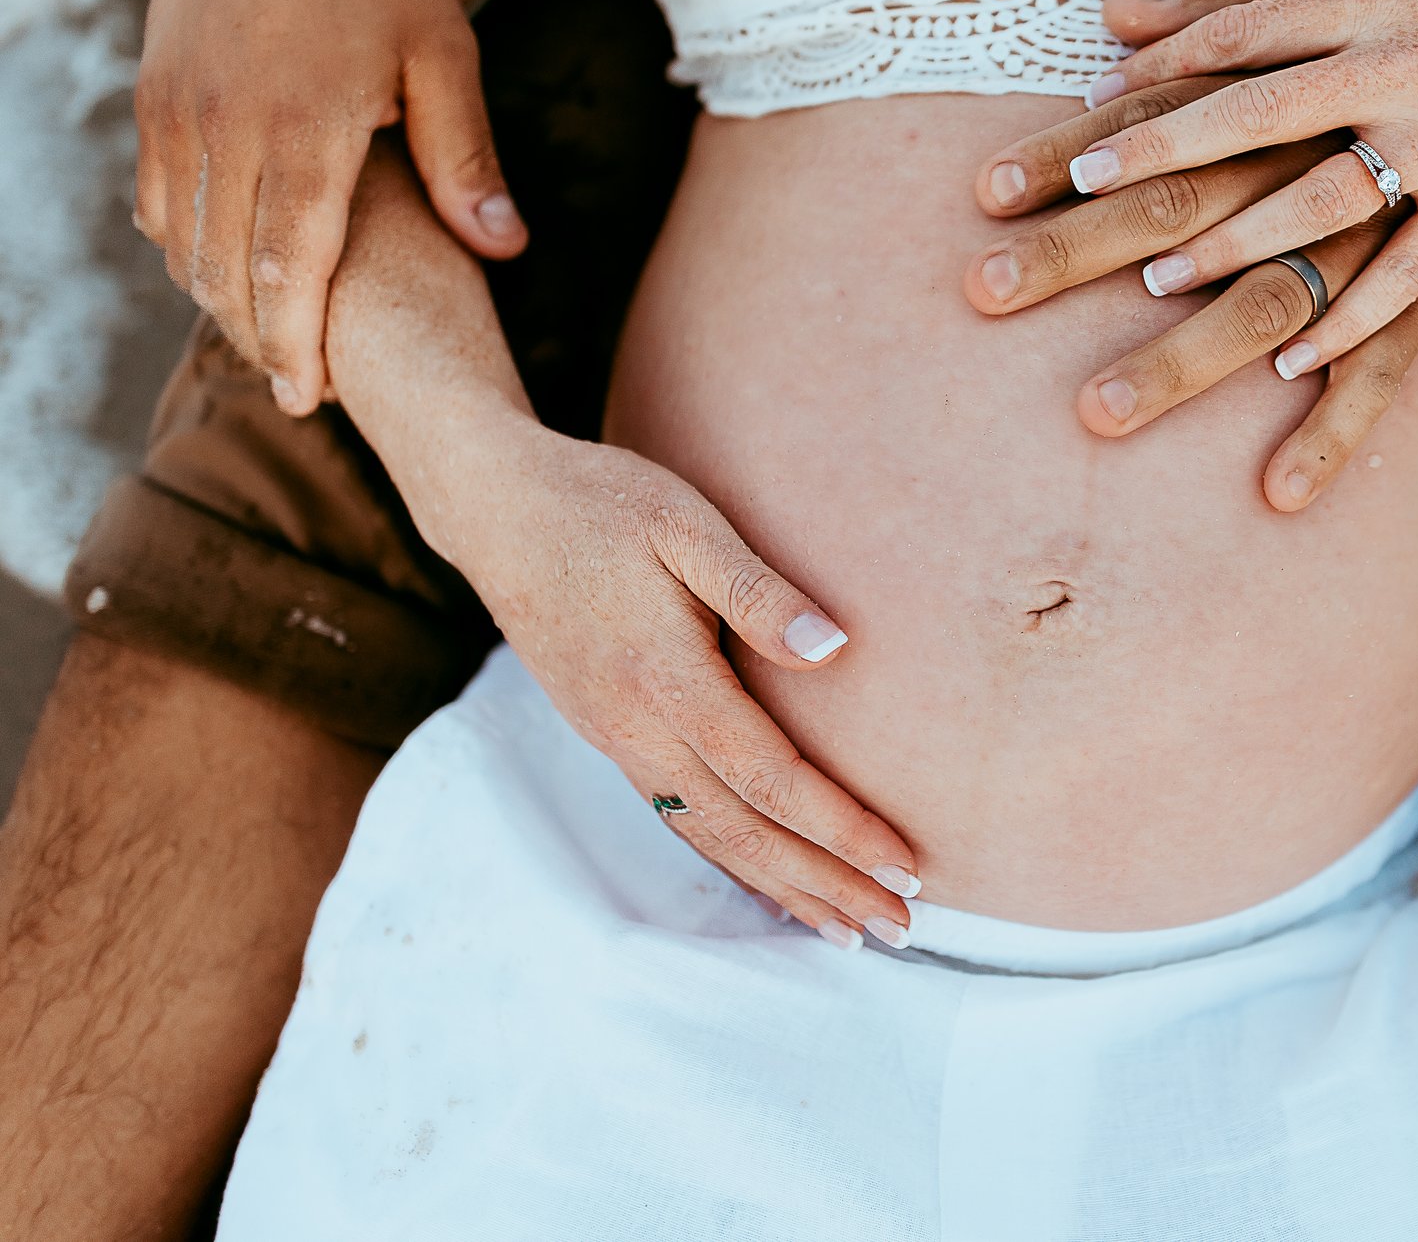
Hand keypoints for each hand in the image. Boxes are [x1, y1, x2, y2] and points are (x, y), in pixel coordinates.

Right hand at [134, 0, 524, 417]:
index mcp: (305, 130)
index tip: (318, 401)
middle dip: (263, 340)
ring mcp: (178, 110)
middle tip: (301, 390)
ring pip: (185, 243)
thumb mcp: (444, 57)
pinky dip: (185, 247)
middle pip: (230, 274)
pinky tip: (222, 271)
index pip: (292, 273)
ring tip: (270, 343)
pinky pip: (157, 198)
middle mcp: (225, 128)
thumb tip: (507, 252)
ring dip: (222, 301)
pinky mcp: (154, 93)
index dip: (301, 347)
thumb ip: (466, 162)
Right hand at [422, 415, 916, 945]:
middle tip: (902, 927)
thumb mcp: (688, 525)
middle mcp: (635, 728)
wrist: (496, 510)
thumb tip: (835, 649)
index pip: (769, 777)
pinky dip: (733, 862)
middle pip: (744, 832)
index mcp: (664, 680)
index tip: (905, 865)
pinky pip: (680, 819)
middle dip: (826, 884)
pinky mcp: (610, 735)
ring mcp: (616, 739)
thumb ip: (759, 591)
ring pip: (709, 838)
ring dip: (784, 888)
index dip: (840, 828)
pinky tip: (770, 884)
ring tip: (848, 929)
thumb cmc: (602, 504)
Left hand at [1036, 0, 1417, 378]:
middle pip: (1263, 112)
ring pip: (1325, 201)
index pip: (1251, 30)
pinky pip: (1414, 275)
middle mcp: (1408, 66)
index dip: (1167, 63)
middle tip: (1086, 190)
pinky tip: (1293, 363)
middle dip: (1167, 152)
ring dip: (1239, 246)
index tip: (1097, 100)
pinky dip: (1353, 323)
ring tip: (1161, 283)